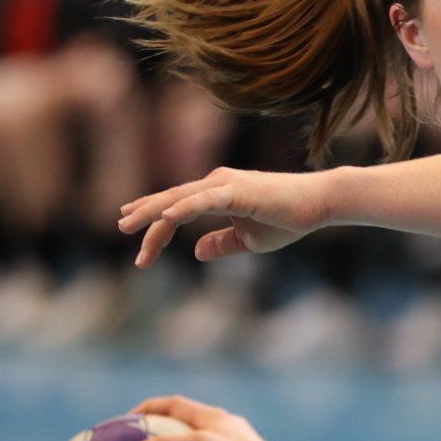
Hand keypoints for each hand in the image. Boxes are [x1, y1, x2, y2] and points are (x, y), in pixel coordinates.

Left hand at [118, 166, 331, 267]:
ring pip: (179, 198)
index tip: (142, 256)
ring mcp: (224, 184)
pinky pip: (202, 200)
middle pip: (170, 202)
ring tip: (128, 223)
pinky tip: (165, 217)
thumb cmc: (288, 219)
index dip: (156, 231)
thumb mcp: (248, 240)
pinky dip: (182, 207)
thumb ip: (221, 244)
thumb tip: (195, 251)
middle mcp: (215, 183)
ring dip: (152, 211)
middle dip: (144, 216)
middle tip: (121, 226)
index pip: (176, 212)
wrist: (319, 204)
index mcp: (216, 194)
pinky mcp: (236, 190)